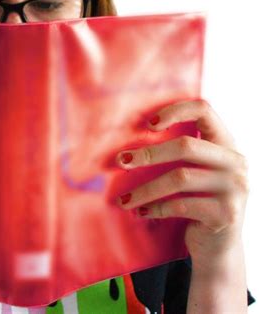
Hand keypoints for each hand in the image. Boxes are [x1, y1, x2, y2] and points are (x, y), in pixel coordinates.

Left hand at [115, 98, 248, 269]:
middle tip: (122, 161)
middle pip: (186, 146)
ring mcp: (234, 189)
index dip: (175, 111)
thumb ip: (178, 152)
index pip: (204, 110)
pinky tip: (141, 212)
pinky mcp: (225, 214)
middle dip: (149, 153)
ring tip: (124, 199)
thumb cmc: (196, 200)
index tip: (149, 124)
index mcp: (226, 144)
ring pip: (179, 178)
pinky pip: (181, 205)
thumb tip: (128, 138)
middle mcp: (235, 163)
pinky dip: (156, 208)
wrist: (217, 247)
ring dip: (145, 189)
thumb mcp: (194, 171)